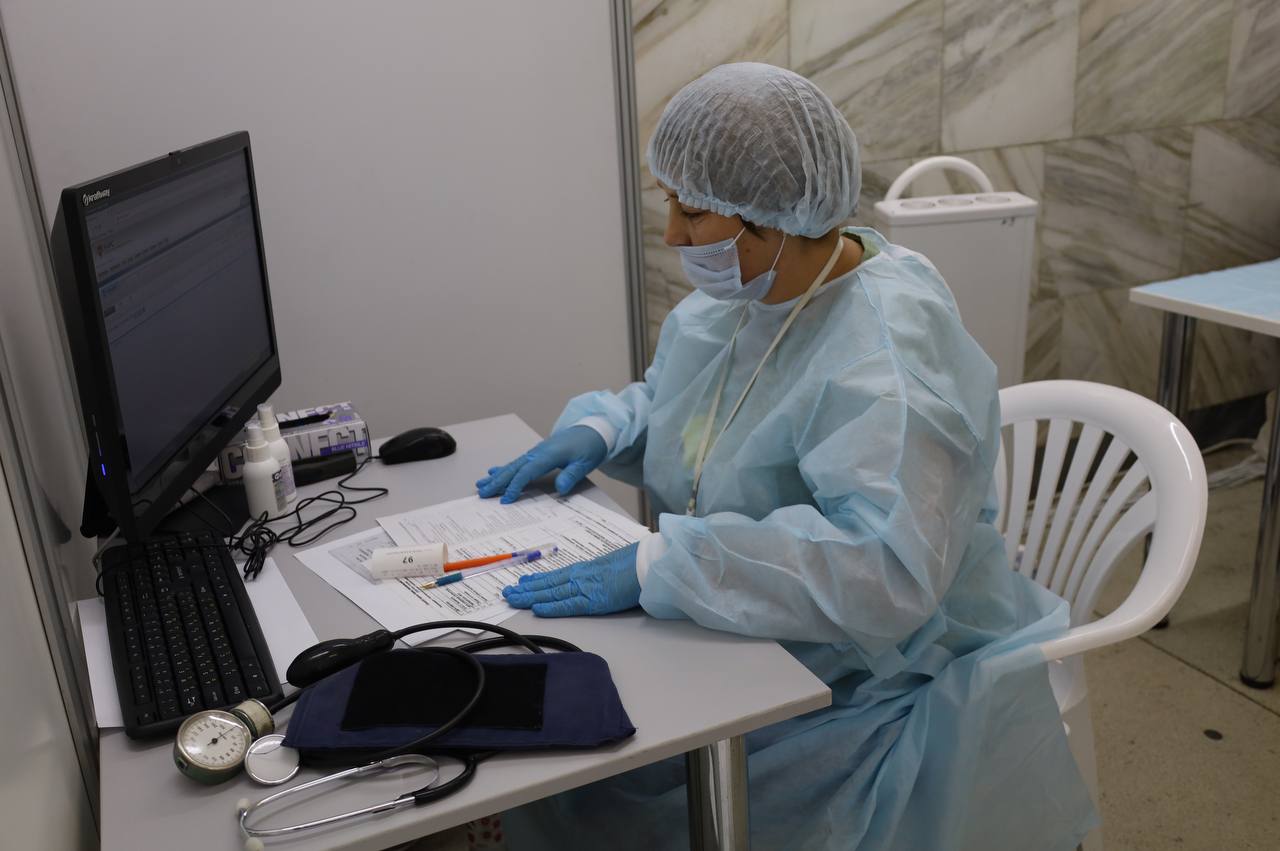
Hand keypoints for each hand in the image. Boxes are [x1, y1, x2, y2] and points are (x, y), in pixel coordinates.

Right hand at [476, 425, 606, 503]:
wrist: (594, 429)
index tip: (506, 499)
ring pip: (513, 465)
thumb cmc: (590, 446)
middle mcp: (539, 452)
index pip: (527, 472)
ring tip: (482, 484)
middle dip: (497, 481)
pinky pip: (518, 462)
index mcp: (549, 454)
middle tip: (482, 492)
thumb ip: (571, 475)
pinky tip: (494, 472)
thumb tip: (560, 488)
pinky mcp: (538, 453)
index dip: (515, 486)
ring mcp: (537, 452)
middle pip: (514, 468)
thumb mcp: (585, 462)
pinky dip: (504, 468)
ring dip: (497, 475)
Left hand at [502, 542, 639, 616]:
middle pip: (548, 584)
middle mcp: (581, 576)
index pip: (556, 575)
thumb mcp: (614, 565)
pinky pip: (567, 605)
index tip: (522, 582)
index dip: (537, 580)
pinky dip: (551, 607)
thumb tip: (598, 578)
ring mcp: (585, 587)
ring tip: (512, 598)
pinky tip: (536, 609)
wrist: (651, 563)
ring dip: (529, 597)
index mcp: (587, 568)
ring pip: (551, 593)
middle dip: (526, 589)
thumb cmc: (638, 563)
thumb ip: (601, 573)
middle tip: (507, 592)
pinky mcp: (594, 600)